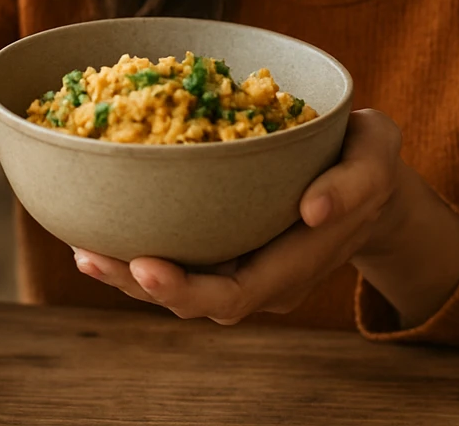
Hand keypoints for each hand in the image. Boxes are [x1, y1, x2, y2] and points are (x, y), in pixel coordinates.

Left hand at [72, 110, 458, 327]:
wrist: (365, 174)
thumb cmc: (368, 160)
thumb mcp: (377, 157)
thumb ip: (354, 183)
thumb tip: (313, 209)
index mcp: (296, 264)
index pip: (236, 295)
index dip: (188, 290)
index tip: (146, 265)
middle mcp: (260, 276)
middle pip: (193, 301)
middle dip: (137, 285)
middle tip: (90, 255)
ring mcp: (238, 262)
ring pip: (176, 284)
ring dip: (124, 273)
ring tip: (81, 247)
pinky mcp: (221, 242)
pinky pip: (176, 254)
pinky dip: (135, 246)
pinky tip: (96, 225)